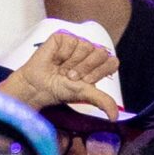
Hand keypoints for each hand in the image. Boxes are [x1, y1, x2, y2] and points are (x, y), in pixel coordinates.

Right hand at [0, 30, 119, 111]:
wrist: (38, 87)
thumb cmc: (60, 90)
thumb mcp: (85, 95)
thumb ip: (103, 101)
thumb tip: (115, 117)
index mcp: (98, 64)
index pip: (112, 62)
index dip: (98, 72)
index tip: (85, 81)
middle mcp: (90, 51)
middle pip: (101, 53)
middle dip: (84, 68)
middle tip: (71, 76)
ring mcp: (77, 43)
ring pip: (86, 46)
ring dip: (71, 62)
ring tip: (61, 68)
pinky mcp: (64, 37)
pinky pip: (71, 41)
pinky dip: (62, 54)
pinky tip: (55, 59)